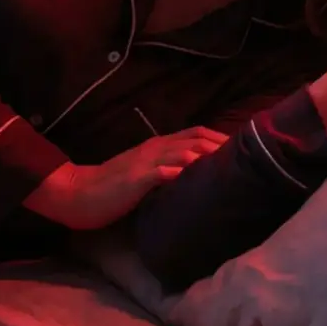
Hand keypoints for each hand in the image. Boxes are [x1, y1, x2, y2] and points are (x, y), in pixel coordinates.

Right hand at [25, 127, 226, 230]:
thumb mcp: (144, 174)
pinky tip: (199, 178)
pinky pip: (164, 171)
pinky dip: (183, 172)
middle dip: (223, 145)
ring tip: (231, 166)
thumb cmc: (112, 188)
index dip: (219, 137)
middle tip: (247, 156)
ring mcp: (146, 161)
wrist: (79, 193)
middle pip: (196, 138)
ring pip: (184, 151)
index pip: (195, 133)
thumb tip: (194, 176)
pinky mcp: (138, 178)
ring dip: (208, 156)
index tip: (241, 148)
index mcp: (157, 145)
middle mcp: (155, 147)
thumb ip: (166, 169)